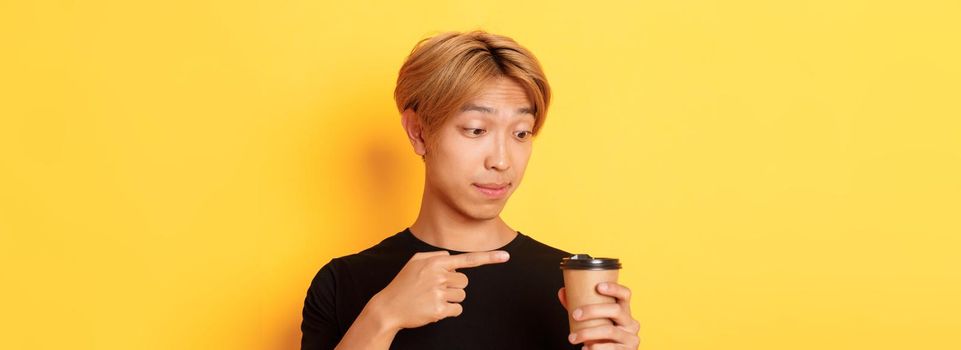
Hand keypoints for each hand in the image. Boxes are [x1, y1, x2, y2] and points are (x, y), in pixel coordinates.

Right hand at [371, 250, 509, 329]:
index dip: (489, 258)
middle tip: (434, 289)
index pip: (467, 259)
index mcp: (435, 262)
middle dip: (453, 286)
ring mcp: (439, 293)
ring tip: (431, 298)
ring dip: (450, 299)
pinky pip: (458, 309)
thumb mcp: (414, 262)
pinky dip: (449, 311)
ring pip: (462, 296)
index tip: (506, 256)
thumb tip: (451, 257)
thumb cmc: (403, 284)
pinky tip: (434, 308)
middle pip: (464, 281)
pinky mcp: (439, 309)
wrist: (388, 308)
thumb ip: (435, 256)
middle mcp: (439, 276)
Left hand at [558, 282, 639, 348]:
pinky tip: (585, 348)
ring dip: (587, 333)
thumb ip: (579, 307)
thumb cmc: (601, 337)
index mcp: (624, 312)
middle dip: (592, 310)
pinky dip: (594, 348)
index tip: (598, 287)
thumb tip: (562, 292)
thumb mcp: (592, 322)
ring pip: (609, 330)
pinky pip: (610, 347)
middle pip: (615, 310)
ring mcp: (631, 338)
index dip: (615, 288)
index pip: (625, 294)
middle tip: (575, 315)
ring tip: (573, 338)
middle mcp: (631, 323)